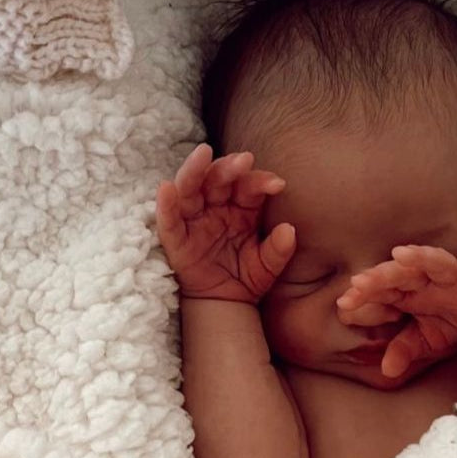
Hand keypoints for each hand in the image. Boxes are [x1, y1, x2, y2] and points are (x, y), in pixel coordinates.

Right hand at [156, 144, 294, 302]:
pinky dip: (166, 205)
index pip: (249, 186)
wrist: (226, 303)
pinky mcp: (176, 239)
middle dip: (230, 167)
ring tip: (203, 153)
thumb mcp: (268, 266)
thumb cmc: (247, 277)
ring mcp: (194, 220)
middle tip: (244, 160)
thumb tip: (289, 230)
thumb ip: (279, 250)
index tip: (277, 184)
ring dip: (195, 170)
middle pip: (218, 179)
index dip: (260, 181)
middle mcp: (216, 206)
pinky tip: (167, 189)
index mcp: (242, 207)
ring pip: (190, 188)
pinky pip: (169, 220)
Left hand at [337, 246, 456, 377]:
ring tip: (401, 255)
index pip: (383, 289)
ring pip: (437, 262)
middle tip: (360, 282)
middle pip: (402, 272)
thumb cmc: (451, 324)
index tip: (345, 303)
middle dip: (382, 276)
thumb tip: (387, 369)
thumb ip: (404, 350)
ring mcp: (456, 278)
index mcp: (409, 290)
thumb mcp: (424, 342)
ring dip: (421, 257)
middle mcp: (429, 279)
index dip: (365, 294)